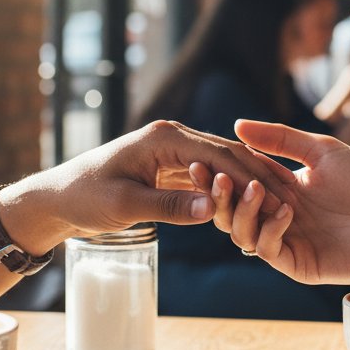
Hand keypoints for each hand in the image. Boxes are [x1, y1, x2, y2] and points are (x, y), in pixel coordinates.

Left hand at [6, 120, 293, 249]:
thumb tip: (213, 211)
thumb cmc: (85, 197)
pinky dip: (229, 191)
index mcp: (164, 138)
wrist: (58, 198)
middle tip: (291, 202)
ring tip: (280, 206)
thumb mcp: (125, 205)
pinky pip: (207, 177)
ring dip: (248, 184)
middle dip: (259, 177)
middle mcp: (172, 138)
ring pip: (221, 166)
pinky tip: (251, 207)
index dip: (250, 177)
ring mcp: (172, 152)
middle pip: (227, 155)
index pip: (218, 154)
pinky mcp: (170, 167)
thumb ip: (169, 206)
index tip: (277, 198)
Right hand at [213, 120, 349, 284]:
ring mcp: (286, 240)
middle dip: (219, 192)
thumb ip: (280, 138)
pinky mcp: (297, 263)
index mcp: (281, 187)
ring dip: (240, 210)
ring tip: (250, 189)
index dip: (220, 169)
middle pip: (232, 207)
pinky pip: (268, 250)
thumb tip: (237, 124)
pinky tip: (284, 211)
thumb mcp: (322, 151)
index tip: (202, 157)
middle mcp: (277, 214)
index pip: (239, 178)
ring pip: (242, 231)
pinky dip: (269, 230)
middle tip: (213, 175)